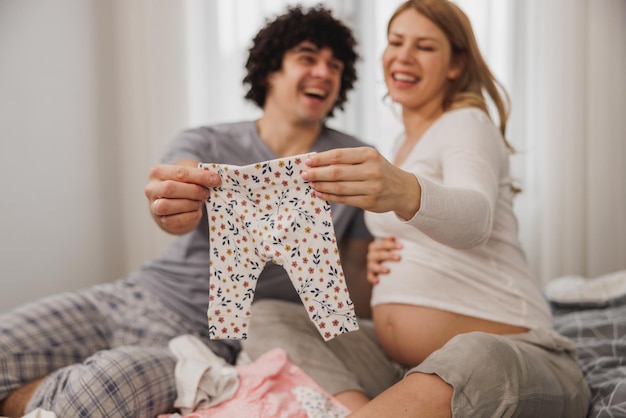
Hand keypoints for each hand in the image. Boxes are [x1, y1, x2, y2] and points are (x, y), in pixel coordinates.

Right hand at [144, 160, 220, 234]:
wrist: (174, 207)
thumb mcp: (188, 178)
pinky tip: (196, 212)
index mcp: (158, 172)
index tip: (216, 180)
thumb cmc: (183, 188)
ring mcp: (154, 206)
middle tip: (206, 193)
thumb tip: (215, 179)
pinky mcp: (161, 221)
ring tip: (199, 202)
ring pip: (168, 205)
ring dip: (190, 204)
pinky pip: (175, 220)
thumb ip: (198, 176)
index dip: (199, 176)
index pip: (179, 172)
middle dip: (193, 191)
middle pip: (170, 188)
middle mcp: (152, 188)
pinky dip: (190, 216)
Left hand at [302, 147, 420, 219]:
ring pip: (339, 187)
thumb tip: (317, 162)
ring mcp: (371, 187)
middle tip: (303, 174)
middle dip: (316, 173)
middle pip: (337, 172)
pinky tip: (320, 193)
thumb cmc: (380, 171)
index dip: (320, 159)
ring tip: (310, 184)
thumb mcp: (369, 158)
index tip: (307, 161)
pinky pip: (344, 199)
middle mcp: (371, 170)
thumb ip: (347, 159)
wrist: (403, 189)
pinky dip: (329, 196)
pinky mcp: (369, 202)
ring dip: (321, 186)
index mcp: (369, 154)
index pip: (339, 155)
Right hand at [367, 237, 401, 283]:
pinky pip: (369, 277)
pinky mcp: (370, 274)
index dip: (391, 245)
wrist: (385, 265)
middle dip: (388, 256)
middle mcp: (371, 255)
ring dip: (379, 268)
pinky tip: (377, 281)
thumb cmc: (390, 252)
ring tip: (388, 270)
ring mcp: (370, 265)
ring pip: (372, 265)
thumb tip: (393, 236)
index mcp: (376, 246)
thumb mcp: (391, 246)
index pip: (382, 244)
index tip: (401, 246)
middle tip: (399, 258)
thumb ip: (392, 242)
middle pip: (377, 254)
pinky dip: (372, 279)